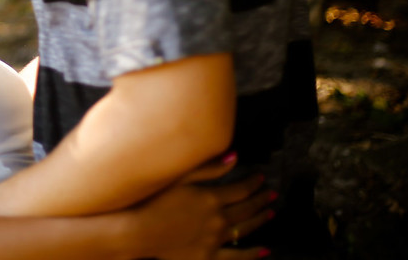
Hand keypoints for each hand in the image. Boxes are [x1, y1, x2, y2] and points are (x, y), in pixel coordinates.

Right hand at [131, 156, 273, 259]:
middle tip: (271, 194)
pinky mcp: (208, 257)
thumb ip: (207, 168)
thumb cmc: (150, 201)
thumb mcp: (177, 177)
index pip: (241, 189)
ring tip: (270, 213)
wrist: (136, 232)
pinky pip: (237, 257)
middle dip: (261, 199)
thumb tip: (235, 157)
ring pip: (245, 229)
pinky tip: (264, 251)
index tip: (260, 177)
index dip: (253, 182)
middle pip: (247, 208)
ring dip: (260, 220)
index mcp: (210, 198)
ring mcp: (214, 240)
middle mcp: (217, 219)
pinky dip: (253, 254)